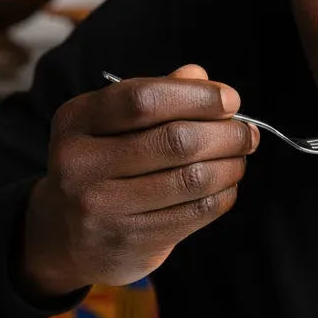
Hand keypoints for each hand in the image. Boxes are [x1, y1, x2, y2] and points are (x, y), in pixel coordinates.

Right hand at [19, 64, 258, 298]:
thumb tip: (200, 76)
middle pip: (175, 140)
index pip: (144, 100)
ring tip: (241, 157)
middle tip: (247, 132)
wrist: (71, 238)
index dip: (197, 97)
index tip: (231, 99)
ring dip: (231, 164)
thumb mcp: (114, 124)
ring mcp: (102, 208)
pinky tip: (227, 184)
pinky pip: (196, 212)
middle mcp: (80, 164)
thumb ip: (156, 95)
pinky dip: (223, 193)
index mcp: (76, 121)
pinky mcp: (129, 241)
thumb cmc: (105, 165)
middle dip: (225, 133)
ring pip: (192, 178)